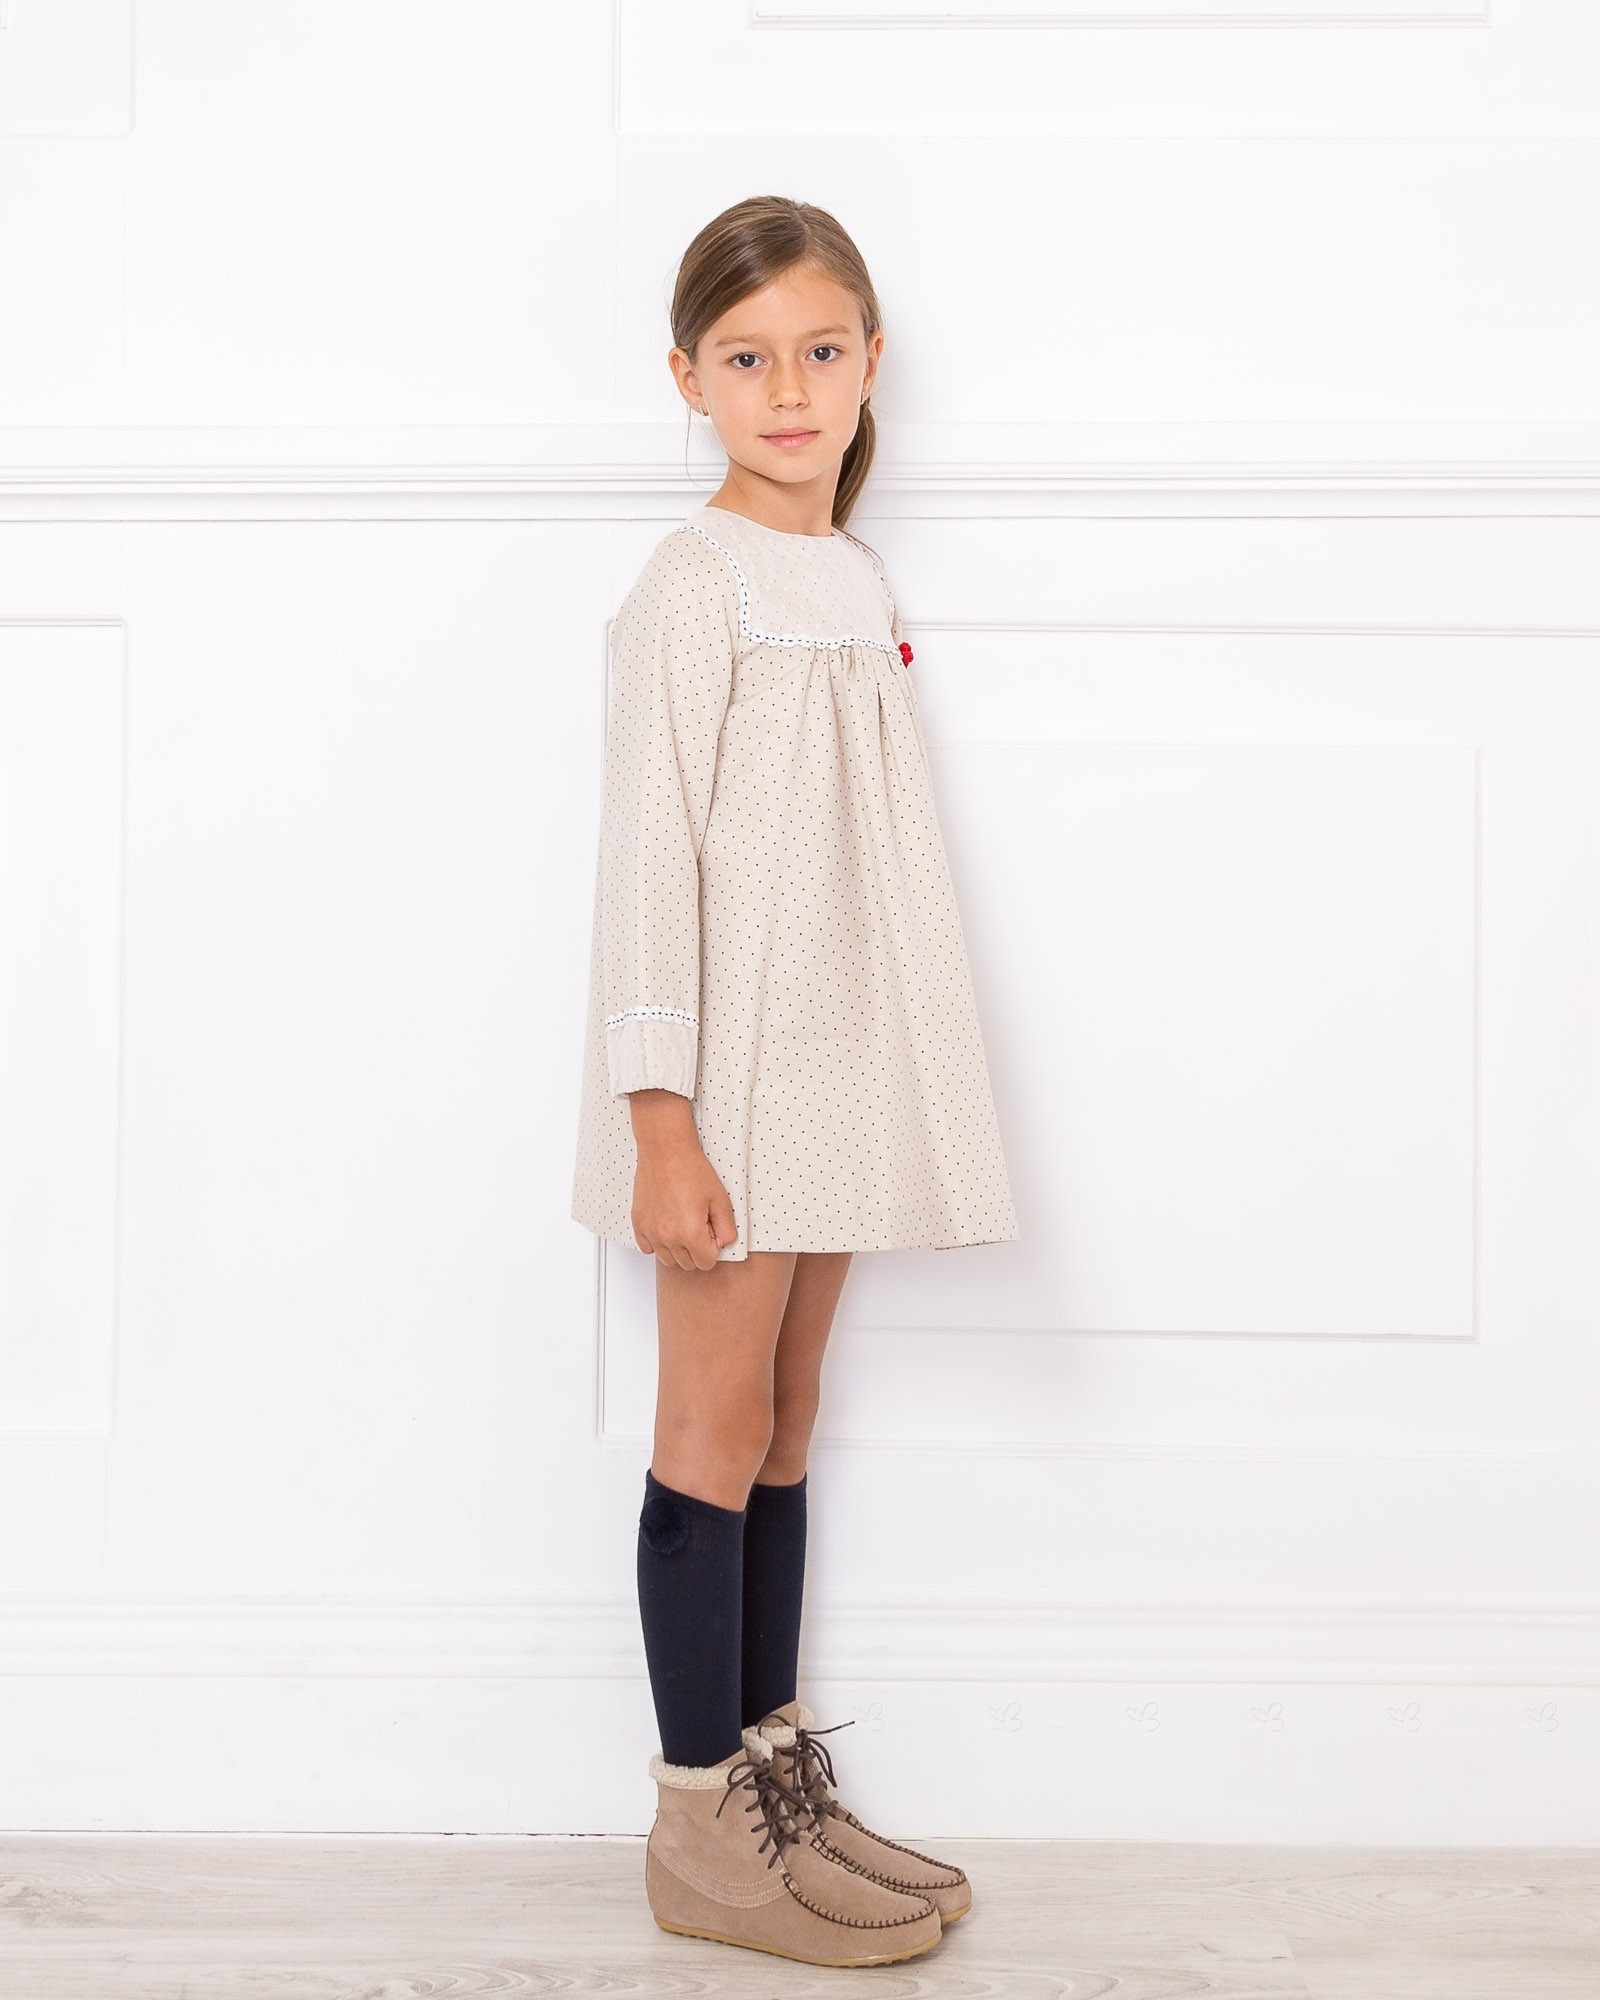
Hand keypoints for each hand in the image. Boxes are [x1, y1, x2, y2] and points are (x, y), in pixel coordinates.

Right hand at [627, 1090, 738, 1269]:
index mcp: (691, 1233)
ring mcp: (651, 1231)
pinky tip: (666, 1224)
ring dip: (677, 1248)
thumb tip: (723, 1243)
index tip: (710, 1230)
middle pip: (687, 1264)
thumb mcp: (720, 1199)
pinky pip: (648, 1248)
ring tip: (682, 1223)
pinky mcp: (639, 1224)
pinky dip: (658, 1242)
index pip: (706, 1263)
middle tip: (698, 1223)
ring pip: (668, 1259)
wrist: (666, 1150)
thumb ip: (726, 1228)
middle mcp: (668, 1237)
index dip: (712, 1248)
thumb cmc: (692, 1170)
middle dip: (696, 1249)